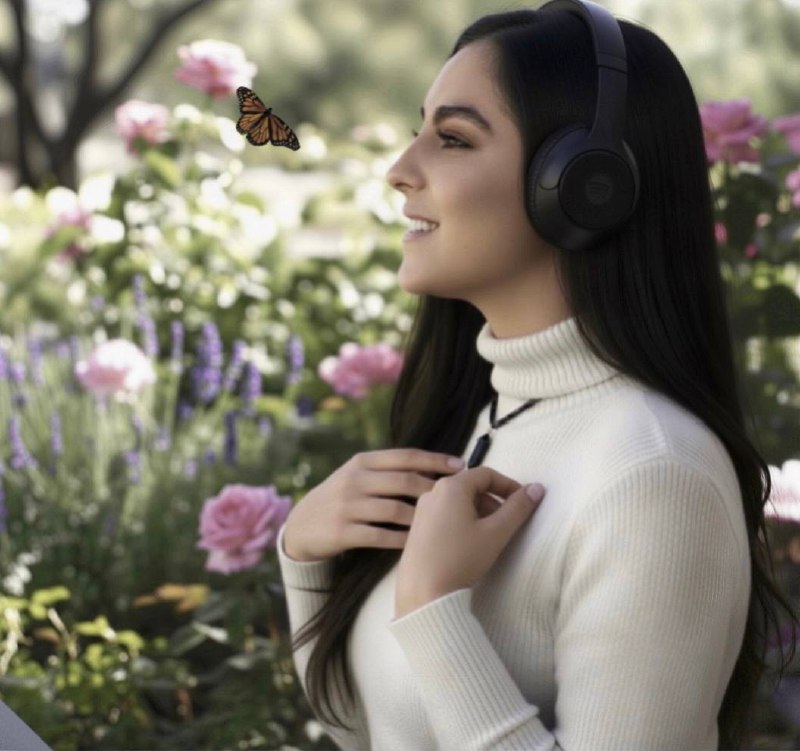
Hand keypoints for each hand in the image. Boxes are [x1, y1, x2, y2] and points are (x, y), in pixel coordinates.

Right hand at [281, 448, 465, 561]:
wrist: (301, 526)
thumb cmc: (341, 499)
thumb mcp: (356, 475)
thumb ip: (387, 470)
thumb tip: (435, 468)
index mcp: (362, 461)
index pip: (405, 456)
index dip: (435, 460)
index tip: (461, 466)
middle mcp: (354, 480)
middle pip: (404, 482)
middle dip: (435, 490)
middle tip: (459, 500)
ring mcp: (347, 506)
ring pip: (396, 510)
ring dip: (423, 518)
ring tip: (443, 524)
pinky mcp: (342, 532)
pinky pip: (381, 536)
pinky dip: (403, 540)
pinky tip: (418, 543)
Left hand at [394, 466, 544, 617]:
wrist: (423, 592)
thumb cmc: (462, 558)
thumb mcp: (496, 533)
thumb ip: (518, 508)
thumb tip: (537, 488)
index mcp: (451, 487)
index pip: (486, 474)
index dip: (509, 485)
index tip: (523, 503)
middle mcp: (432, 492)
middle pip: (471, 486)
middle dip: (494, 501)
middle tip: (507, 523)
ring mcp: (421, 510)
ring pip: (458, 501)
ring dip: (479, 511)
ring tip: (490, 535)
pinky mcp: (417, 527)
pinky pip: (445, 513)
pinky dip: (463, 520)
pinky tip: (469, 543)